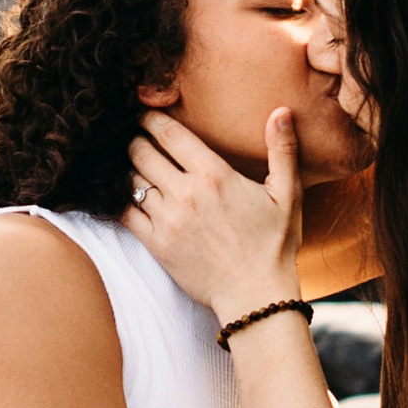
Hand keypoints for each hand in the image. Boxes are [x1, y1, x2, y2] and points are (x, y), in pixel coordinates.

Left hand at [124, 107, 302, 322]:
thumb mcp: (288, 195)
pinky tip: (124, 194)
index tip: (144, 114)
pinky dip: (120, 199)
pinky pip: (125, 213)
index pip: (169, 133)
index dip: (151, 118)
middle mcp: (186, 193)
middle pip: (140, 152)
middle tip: (132, 136)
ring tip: (129, 164)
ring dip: (128, 169)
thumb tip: (281, 111)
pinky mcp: (157, 244)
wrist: (256, 296)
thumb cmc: (274, 245)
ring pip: (130, 181)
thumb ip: (282, 150)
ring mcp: (167, 220)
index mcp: (214, 175)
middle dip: (134, 139)